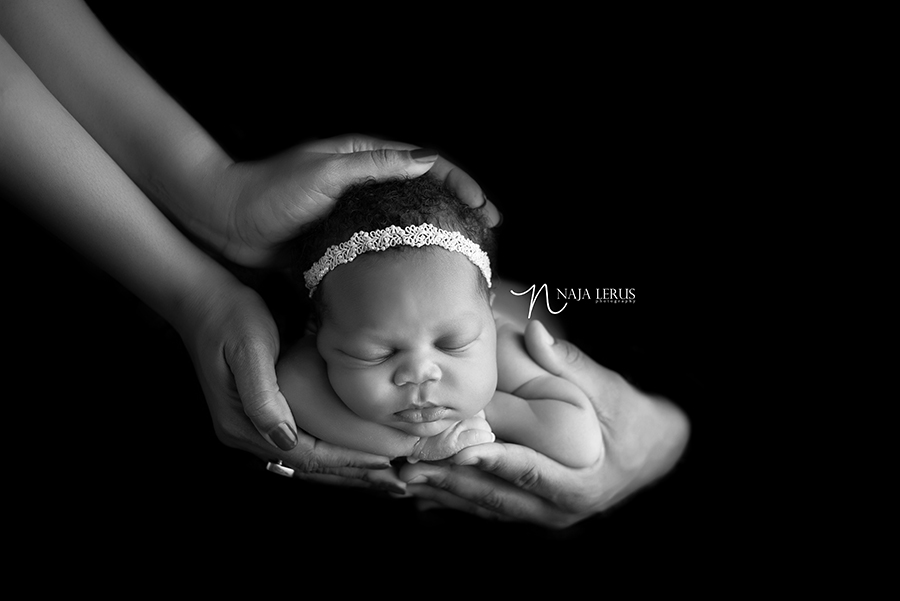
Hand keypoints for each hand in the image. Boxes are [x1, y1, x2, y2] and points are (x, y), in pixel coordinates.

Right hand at [178, 273, 391, 479]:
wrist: (202, 298)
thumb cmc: (230, 317)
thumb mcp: (249, 350)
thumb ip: (262, 396)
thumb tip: (286, 439)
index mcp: (241, 424)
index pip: (303, 456)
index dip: (345, 461)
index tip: (384, 461)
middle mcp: (244, 432)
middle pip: (305, 465)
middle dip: (350, 472)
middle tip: (395, 479)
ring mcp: (250, 424)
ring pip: (304, 456)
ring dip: (341, 464)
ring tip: (382, 469)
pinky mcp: (258, 412)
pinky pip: (299, 440)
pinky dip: (328, 447)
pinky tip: (352, 446)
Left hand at [215, 133, 500, 266]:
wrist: (225, 223)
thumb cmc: (268, 193)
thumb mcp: (325, 173)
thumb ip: (375, 167)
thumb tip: (427, 160)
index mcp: (365, 158)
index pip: (426, 164)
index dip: (461, 183)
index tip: (484, 209)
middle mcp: (366, 184)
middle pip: (424, 195)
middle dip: (460, 212)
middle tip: (488, 238)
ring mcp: (356, 216)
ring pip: (407, 226)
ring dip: (437, 240)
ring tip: (465, 261)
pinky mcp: (344, 245)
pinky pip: (383, 252)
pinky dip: (407, 263)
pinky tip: (422, 280)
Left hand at [399, 320, 689, 528]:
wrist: (655, 454)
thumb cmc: (634, 422)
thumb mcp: (613, 393)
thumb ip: (573, 366)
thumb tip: (534, 331)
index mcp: (581, 485)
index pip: (532, 474)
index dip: (497, 462)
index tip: (463, 450)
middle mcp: (558, 509)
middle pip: (497, 497)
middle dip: (452, 481)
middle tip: (411, 465)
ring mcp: (542, 514)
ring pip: (486, 507)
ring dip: (444, 493)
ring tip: (404, 476)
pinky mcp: (530, 510)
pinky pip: (487, 508)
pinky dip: (455, 500)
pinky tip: (421, 492)